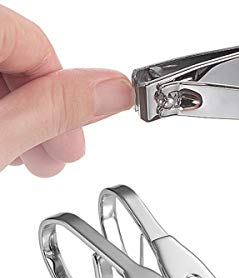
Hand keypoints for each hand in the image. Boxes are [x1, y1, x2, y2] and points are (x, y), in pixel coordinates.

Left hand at [0, 5, 133, 176]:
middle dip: (43, 115)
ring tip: (24, 159)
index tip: (73, 139)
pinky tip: (0, 141)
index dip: (66, 99)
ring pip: (0, 70)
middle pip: (18, 57)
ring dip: (20, 119)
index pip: (38, 45)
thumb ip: (57, 109)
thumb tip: (115, 91)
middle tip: (56, 156)